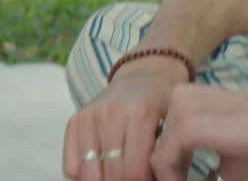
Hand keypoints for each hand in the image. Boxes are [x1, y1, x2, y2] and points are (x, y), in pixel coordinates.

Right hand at [63, 58, 186, 180]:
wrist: (143, 76)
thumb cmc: (163, 105)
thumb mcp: (176, 125)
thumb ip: (170, 157)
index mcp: (140, 114)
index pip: (134, 172)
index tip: (151, 179)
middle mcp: (110, 114)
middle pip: (112, 174)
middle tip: (137, 177)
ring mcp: (89, 117)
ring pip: (88, 173)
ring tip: (120, 174)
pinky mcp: (75, 121)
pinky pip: (71, 166)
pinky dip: (85, 175)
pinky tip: (102, 168)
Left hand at [150, 86, 247, 180]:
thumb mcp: (227, 162)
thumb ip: (205, 174)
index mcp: (184, 102)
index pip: (161, 145)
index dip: (169, 175)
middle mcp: (176, 99)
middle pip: (155, 152)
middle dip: (167, 178)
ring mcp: (180, 111)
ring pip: (155, 161)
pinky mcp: (188, 126)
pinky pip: (163, 164)